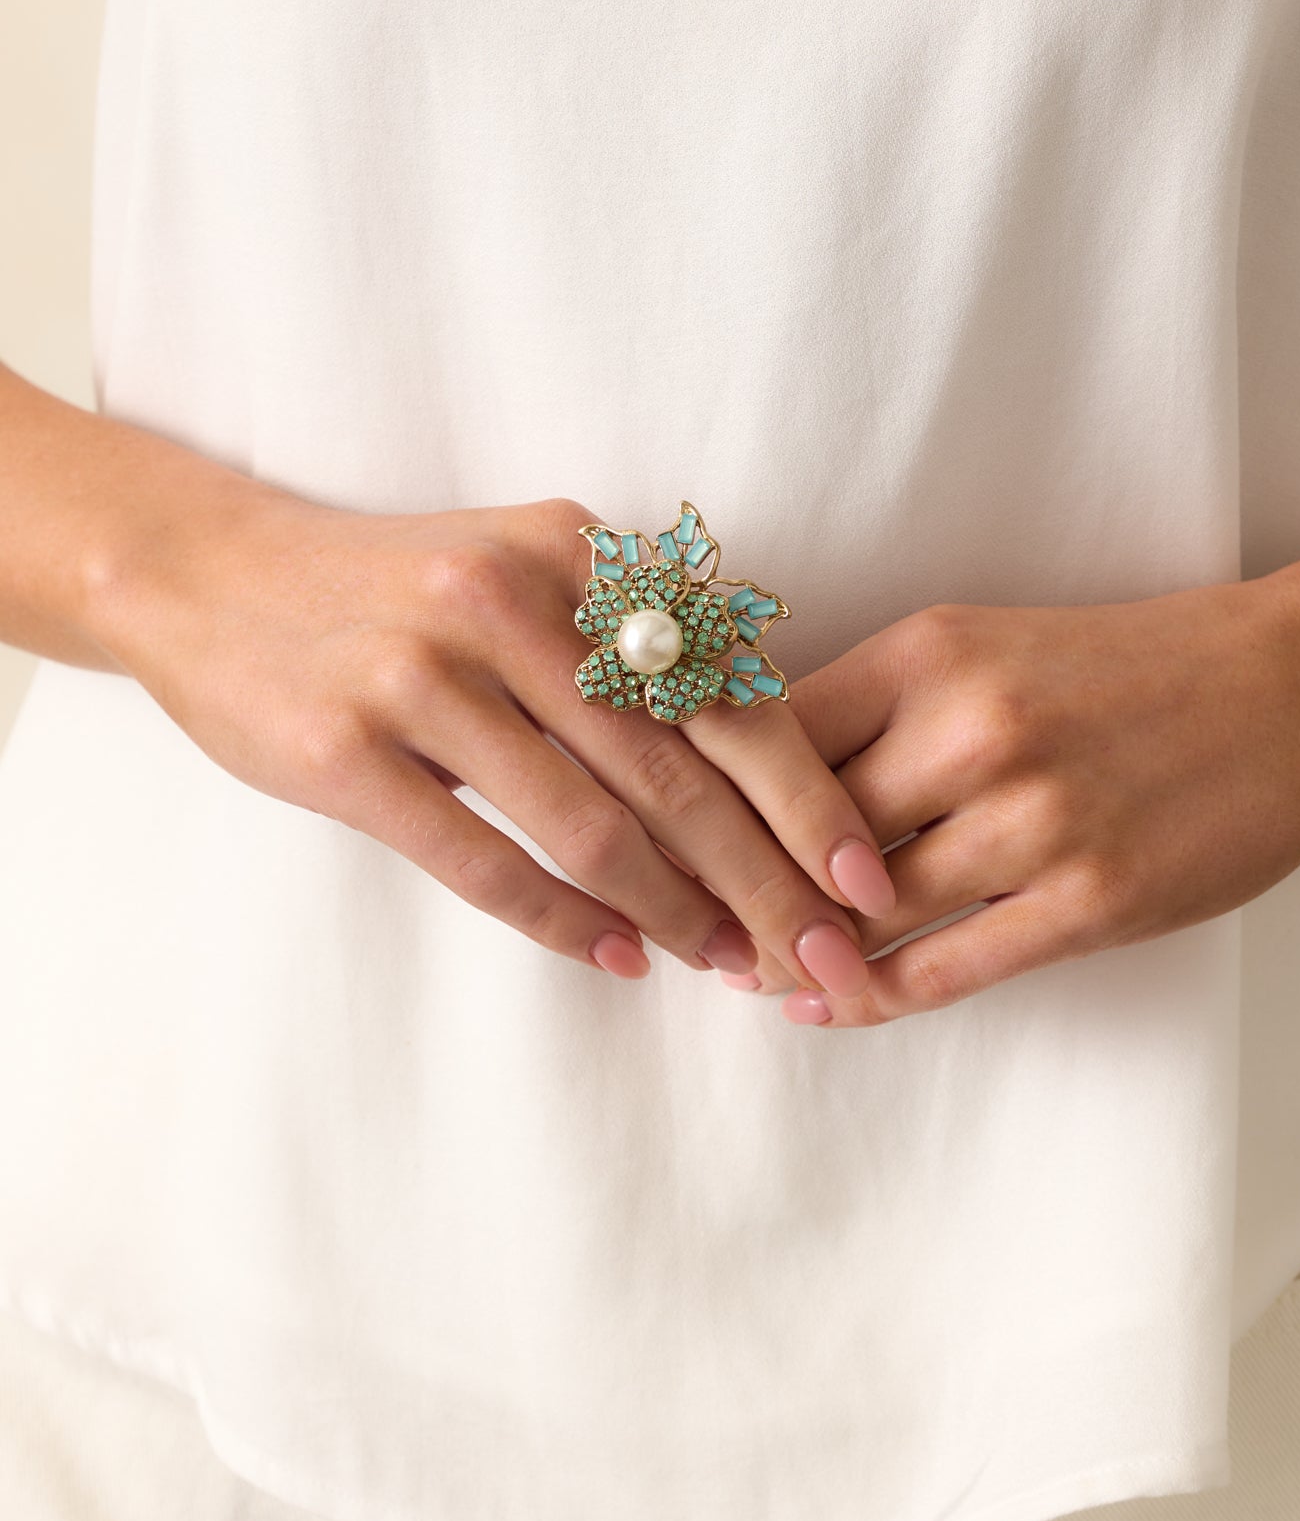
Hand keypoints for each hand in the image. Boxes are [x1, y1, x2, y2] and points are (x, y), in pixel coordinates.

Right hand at [89, 483, 893, 990]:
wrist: (213, 576)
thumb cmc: (396, 591)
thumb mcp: (523, 571)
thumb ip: (629, 646)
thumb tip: (761, 772)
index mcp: (573, 553)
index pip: (726, 693)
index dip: (808, 798)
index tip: (865, 882)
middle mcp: (510, 601)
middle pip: (677, 774)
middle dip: (766, 882)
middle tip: (821, 959)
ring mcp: (423, 675)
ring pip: (591, 825)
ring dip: (676, 912)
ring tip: (729, 967)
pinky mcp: (347, 751)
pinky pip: (482, 860)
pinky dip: (561, 920)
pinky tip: (618, 958)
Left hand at [716, 557, 1299, 1024]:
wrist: (1288, 685)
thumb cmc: (1120, 667)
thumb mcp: (985, 644)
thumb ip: (877, 707)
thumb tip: (756, 782)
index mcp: (930, 653)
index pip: (770, 737)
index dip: (704, 797)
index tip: (659, 834)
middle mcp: (972, 730)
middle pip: (800, 834)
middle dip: (733, 887)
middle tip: (683, 924)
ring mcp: (1034, 821)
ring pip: (863, 910)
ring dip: (793, 952)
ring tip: (746, 971)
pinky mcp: (1089, 901)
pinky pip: (946, 969)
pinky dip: (870, 997)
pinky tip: (825, 1006)